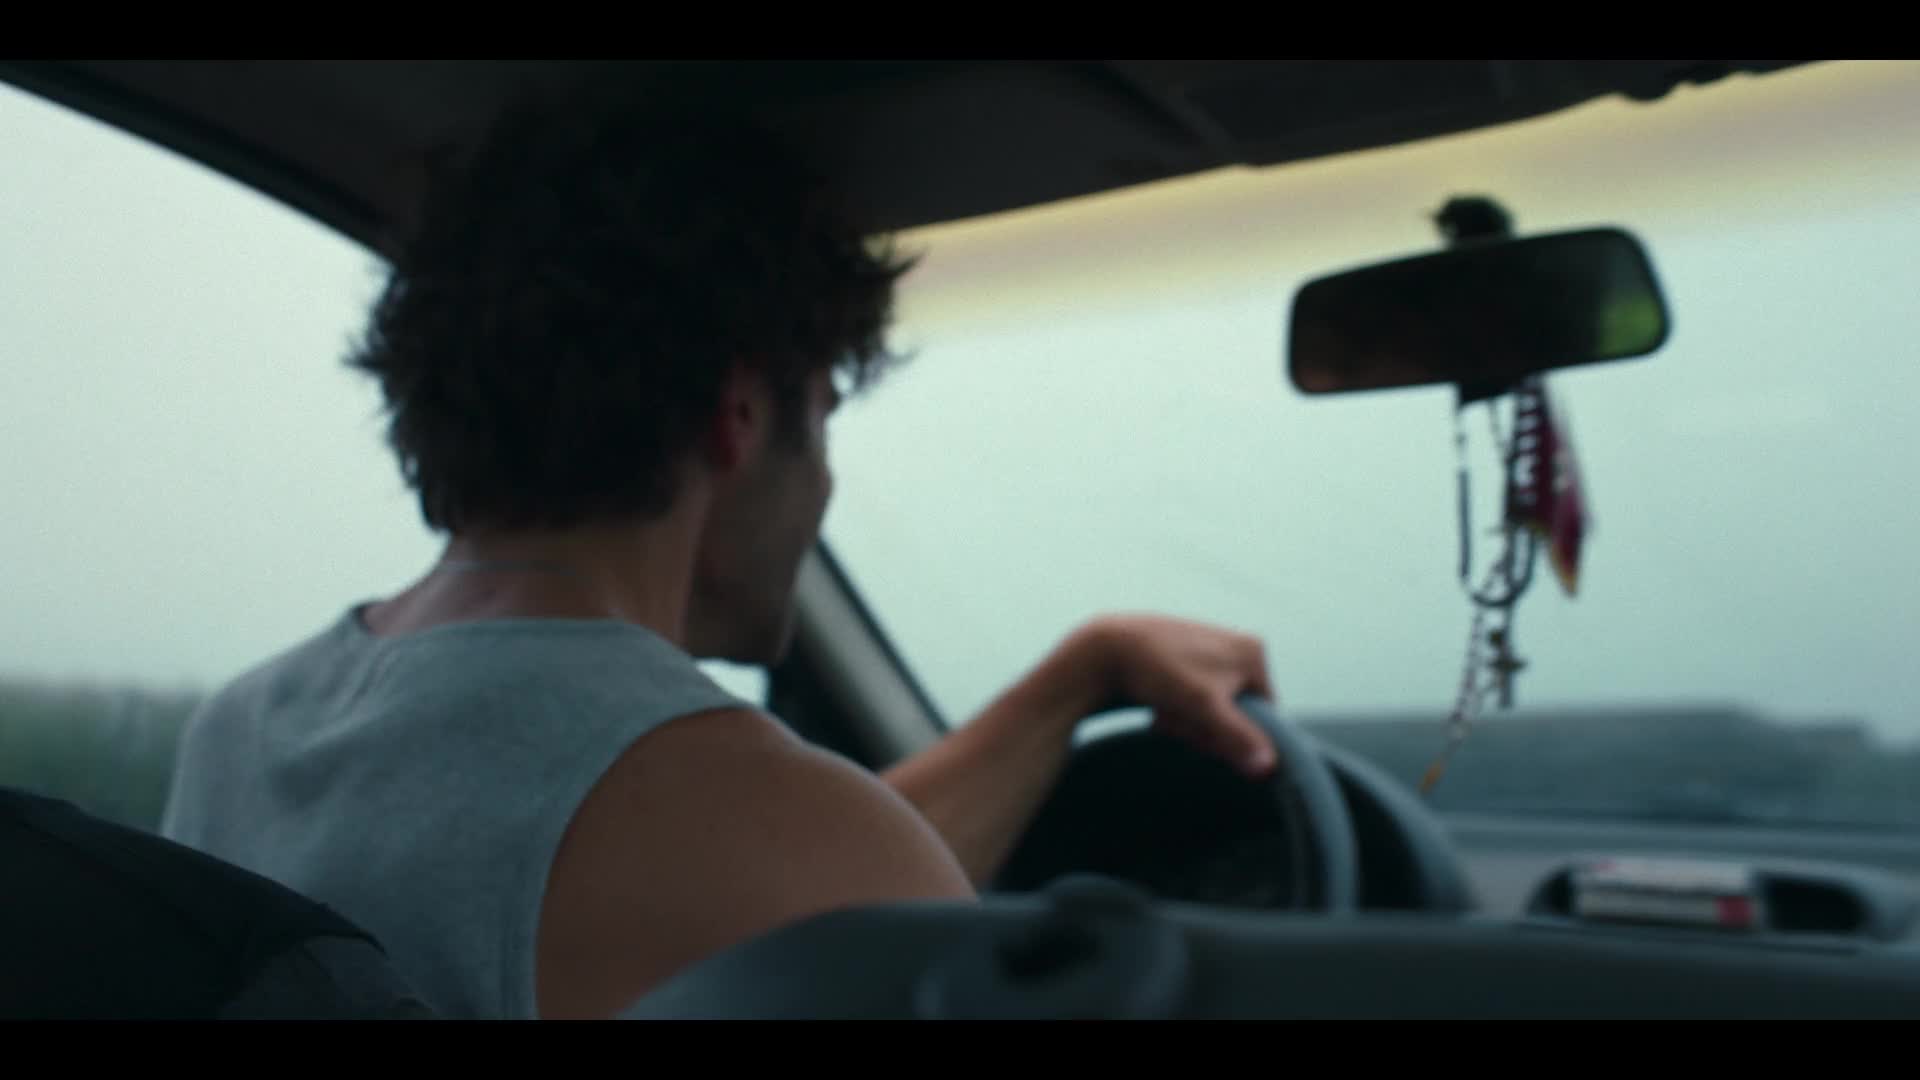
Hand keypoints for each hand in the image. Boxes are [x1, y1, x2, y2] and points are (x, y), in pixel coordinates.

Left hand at [1076, 614, 1279, 778]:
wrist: (1103, 649)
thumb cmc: (1156, 671)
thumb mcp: (1202, 707)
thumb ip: (1237, 736)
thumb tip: (1269, 766)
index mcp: (1253, 652)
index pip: (1263, 717)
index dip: (1232, 736)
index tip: (1199, 730)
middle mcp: (1238, 645)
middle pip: (1236, 714)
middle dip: (1204, 726)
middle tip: (1174, 720)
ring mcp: (1212, 649)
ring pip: (1212, 709)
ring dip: (1187, 720)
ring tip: (1163, 709)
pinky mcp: (1189, 656)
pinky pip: (1195, 697)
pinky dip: (1176, 706)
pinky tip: (1156, 703)